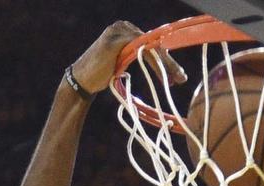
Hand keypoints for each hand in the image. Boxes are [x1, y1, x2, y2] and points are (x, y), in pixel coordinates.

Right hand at [70, 20, 185, 94]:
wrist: (81, 82)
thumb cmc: (101, 75)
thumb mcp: (123, 61)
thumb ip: (138, 55)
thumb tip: (161, 61)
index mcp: (126, 30)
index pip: (153, 42)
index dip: (168, 59)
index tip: (179, 76)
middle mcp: (123, 26)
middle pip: (154, 42)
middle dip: (170, 63)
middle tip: (182, 79)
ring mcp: (120, 31)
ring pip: (151, 46)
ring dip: (166, 64)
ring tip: (176, 79)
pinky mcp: (117, 40)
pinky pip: (143, 49)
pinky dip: (155, 62)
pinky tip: (163, 75)